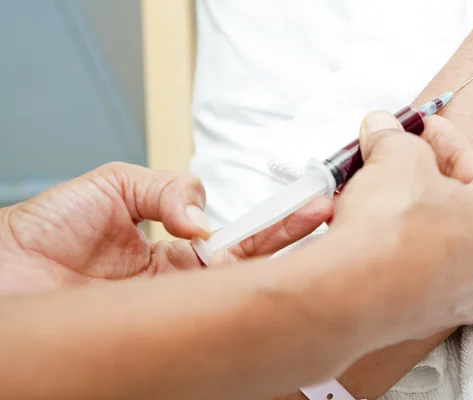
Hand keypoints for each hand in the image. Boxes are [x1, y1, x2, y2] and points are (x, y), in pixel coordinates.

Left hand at [0, 162, 332, 293]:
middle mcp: (182, 281)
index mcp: (175, 248)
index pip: (240, 233)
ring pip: (236, 292)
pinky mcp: (161, 328)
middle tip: (330, 222)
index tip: (310, 205)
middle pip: (251, 264)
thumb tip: (202, 217)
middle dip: (293, 241)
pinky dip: (238, 304)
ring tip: (317, 248)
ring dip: (276, 270)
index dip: (277, 220)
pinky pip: (206, 317)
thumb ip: (164, 188)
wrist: (3, 273)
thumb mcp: (111, 187)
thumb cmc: (42, 234)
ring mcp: (175, 307)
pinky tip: (267, 288)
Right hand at [330, 111, 472, 343]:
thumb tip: (382, 126)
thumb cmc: (392, 224)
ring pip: (438, 235)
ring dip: (406, 206)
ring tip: (373, 185)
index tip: (416, 124)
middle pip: (459, 202)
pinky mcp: (432, 314)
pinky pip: (419, 263)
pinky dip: (398, 240)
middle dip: (421, 173)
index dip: (440, 136)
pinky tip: (369, 222)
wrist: (350, 294)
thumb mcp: (398, 158)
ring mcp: (469, 297)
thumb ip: (395, 136)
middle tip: (394, 153)